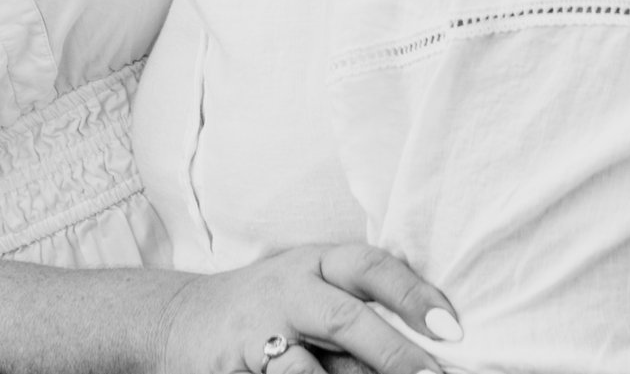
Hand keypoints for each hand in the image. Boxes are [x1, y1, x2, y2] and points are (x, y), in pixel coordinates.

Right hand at [155, 243, 461, 373]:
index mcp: (315, 265)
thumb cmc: (268, 313)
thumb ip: (359, 327)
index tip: (451, 328)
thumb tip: (428, 360)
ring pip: (303, 365)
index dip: (411, 294)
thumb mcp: (313, 300)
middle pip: (345, 317)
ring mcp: (256, 330)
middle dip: (392, 352)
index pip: (370, 267)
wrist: (178, 321)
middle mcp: (288, 291)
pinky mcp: (233, 366)